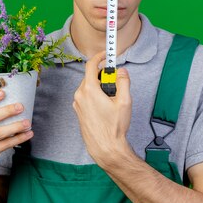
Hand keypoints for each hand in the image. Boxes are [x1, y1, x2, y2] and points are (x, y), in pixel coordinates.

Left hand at [72, 52, 132, 167]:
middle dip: (104, 76)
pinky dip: (96, 95)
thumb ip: (123, 82)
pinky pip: (86, 96)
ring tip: (112, 99)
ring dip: (100, 87)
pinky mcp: (78, 111)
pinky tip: (105, 107)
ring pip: (89, 87)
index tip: (107, 55)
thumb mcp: (124, 101)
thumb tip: (121, 71)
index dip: (100, 56)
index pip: (91, 65)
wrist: (105, 147)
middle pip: (91, 76)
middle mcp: (80, 95)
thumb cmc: (114, 127)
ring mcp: (77, 104)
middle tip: (116, 83)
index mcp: (89, 90)